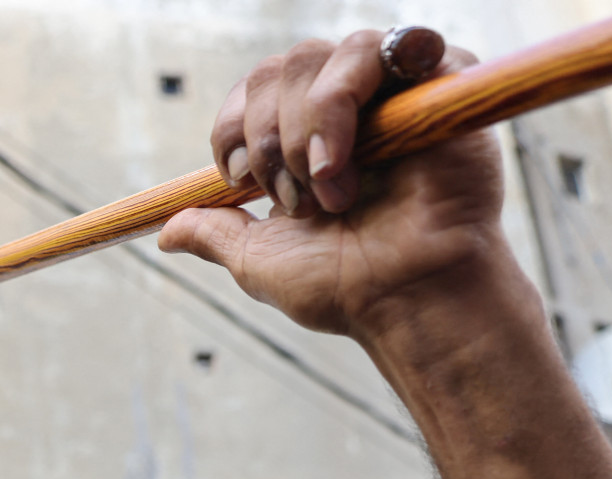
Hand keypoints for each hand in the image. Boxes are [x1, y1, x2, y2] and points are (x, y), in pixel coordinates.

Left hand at [160, 31, 507, 338]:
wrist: (409, 300)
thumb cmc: (346, 285)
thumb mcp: (258, 260)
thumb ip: (214, 233)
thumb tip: (165, 233)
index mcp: (305, 137)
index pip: (254, 90)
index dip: (233, 125)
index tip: (235, 178)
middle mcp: (350, 107)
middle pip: (282, 67)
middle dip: (270, 136)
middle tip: (294, 199)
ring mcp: (396, 93)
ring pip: (328, 56)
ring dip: (311, 125)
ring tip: (331, 188)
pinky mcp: (446, 84)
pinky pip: (399, 45)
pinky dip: (354, 94)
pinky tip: (350, 152)